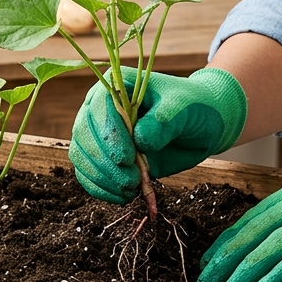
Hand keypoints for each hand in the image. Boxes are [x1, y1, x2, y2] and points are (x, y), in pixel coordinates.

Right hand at [69, 67, 246, 202]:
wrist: (200, 125)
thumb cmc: (192, 107)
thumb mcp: (183, 108)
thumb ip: (162, 121)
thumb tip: (140, 141)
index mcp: (117, 84)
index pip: (98, 107)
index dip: (108, 135)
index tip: (127, 158)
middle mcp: (100, 107)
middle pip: (83, 133)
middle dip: (104, 162)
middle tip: (131, 180)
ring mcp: (100, 133)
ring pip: (81, 156)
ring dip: (101, 178)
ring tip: (130, 189)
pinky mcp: (105, 157)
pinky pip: (88, 174)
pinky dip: (100, 189)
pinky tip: (121, 196)